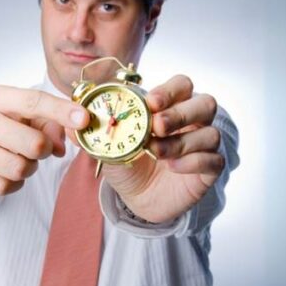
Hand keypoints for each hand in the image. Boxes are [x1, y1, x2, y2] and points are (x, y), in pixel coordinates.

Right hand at [0, 86, 88, 195]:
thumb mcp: (9, 106)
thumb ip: (43, 120)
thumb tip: (63, 146)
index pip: (34, 102)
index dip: (62, 112)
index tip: (84, 119)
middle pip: (33, 145)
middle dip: (43, 149)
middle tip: (36, 146)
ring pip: (20, 170)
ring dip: (28, 167)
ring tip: (16, 157)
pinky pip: (4, 187)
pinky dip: (13, 182)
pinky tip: (4, 169)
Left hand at [96, 75, 222, 223]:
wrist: (138, 200)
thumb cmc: (129, 164)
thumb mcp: (107, 148)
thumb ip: (94, 133)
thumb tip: (72, 123)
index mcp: (170, 106)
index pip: (181, 85)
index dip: (169, 90)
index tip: (150, 102)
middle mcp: (192, 121)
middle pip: (205, 103)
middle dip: (180, 113)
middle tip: (157, 125)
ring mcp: (204, 144)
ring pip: (210, 133)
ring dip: (181, 141)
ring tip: (157, 152)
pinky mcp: (210, 168)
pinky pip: (213, 160)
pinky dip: (193, 162)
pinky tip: (173, 168)